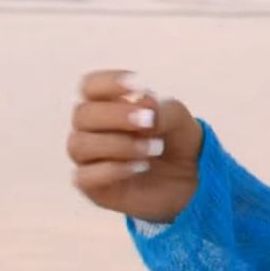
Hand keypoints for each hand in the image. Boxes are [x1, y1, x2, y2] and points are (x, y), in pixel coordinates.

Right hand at [67, 69, 202, 223]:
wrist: (190, 177)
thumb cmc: (175, 139)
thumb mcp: (178, 118)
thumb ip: (161, 109)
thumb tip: (143, 104)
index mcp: (107, 104)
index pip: (90, 86)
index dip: (108, 83)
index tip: (139, 84)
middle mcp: (91, 130)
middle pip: (82, 115)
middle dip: (116, 116)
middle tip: (149, 121)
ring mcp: (89, 159)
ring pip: (79, 145)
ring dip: (119, 144)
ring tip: (154, 148)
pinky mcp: (92, 187)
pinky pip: (83, 177)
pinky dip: (112, 169)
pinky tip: (140, 166)